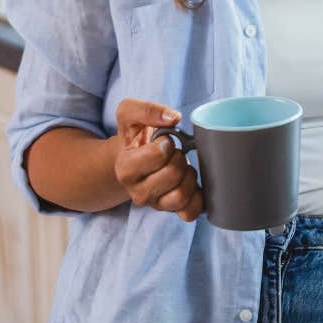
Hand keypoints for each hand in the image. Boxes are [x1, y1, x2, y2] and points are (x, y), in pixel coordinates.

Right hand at [112, 98, 203, 222]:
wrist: (133, 157)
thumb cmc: (135, 135)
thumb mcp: (130, 113)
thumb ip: (147, 110)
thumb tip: (173, 118)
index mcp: (125, 169)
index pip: (157, 156)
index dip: (166, 144)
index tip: (164, 141)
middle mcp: (137, 192)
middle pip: (173, 175)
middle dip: (179, 158)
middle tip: (174, 153)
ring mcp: (155, 204)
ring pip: (181, 196)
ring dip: (189, 176)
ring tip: (182, 166)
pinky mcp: (171, 211)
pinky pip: (190, 212)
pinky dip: (197, 197)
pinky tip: (192, 183)